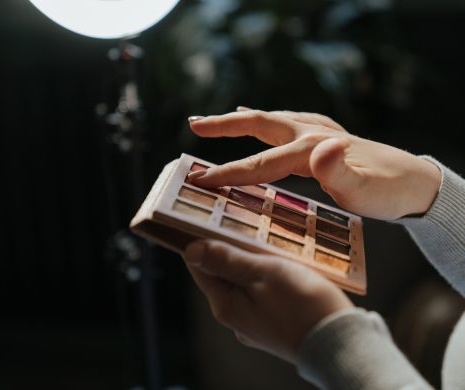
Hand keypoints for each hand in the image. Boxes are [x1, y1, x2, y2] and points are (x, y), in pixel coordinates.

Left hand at [183, 240, 352, 363]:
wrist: (341, 343)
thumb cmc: (302, 304)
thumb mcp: (263, 273)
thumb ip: (227, 261)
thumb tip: (191, 250)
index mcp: (226, 304)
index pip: (199, 267)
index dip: (200, 241)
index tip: (207, 219)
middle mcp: (234, 317)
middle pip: (221, 274)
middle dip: (228, 248)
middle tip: (241, 223)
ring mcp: (253, 324)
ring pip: (242, 283)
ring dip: (249, 262)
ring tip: (263, 240)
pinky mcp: (271, 325)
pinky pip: (259, 294)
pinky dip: (263, 277)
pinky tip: (278, 265)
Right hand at [188, 108, 440, 219]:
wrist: (415, 181)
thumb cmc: (389, 191)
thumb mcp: (368, 191)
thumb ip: (341, 174)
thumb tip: (320, 149)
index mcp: (313, 148)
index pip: (261, 163)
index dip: (228, 172)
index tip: (199, 179)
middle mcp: (311, 132)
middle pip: (259, 124)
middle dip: (223, 127)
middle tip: (193, 125)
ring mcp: (317, 131)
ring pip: (269, 121)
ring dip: (238, 122)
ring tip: (212, 124)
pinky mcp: (321, 137)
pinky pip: (282, 126)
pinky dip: (261, 123)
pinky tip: (255, 121)